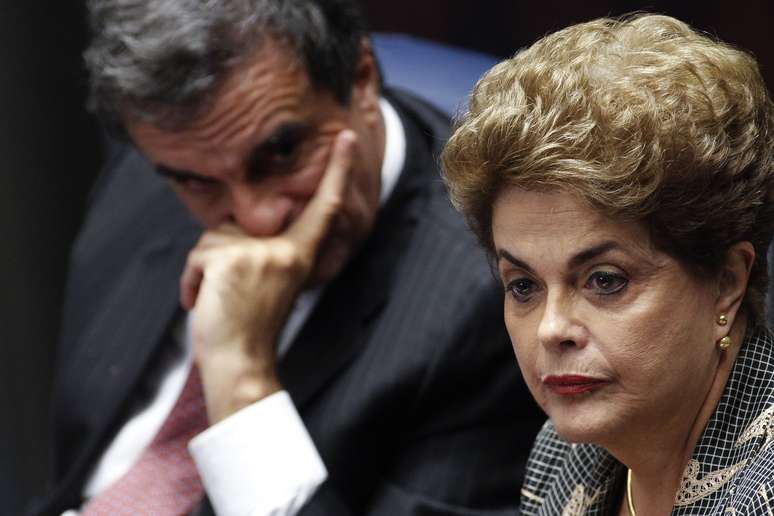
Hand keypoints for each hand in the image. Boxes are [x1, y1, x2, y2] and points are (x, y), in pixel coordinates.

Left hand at [180, 130, 355, 423]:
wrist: (239, 362)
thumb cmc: (248, 326)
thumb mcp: (267, 281)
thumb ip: (260, 250)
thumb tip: (229, 230)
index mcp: (299, 254)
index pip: (323, 208)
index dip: (337, 172)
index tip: (346, 139)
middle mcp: (285, 251)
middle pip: (237, 227)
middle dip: (218, 255)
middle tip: (231, 295)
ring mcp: (259, 254)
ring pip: (213, 239)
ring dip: (203, 272)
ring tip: (218, 301)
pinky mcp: (230, 260)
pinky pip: (197, 257)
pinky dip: (191, 282)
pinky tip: (202, 303)